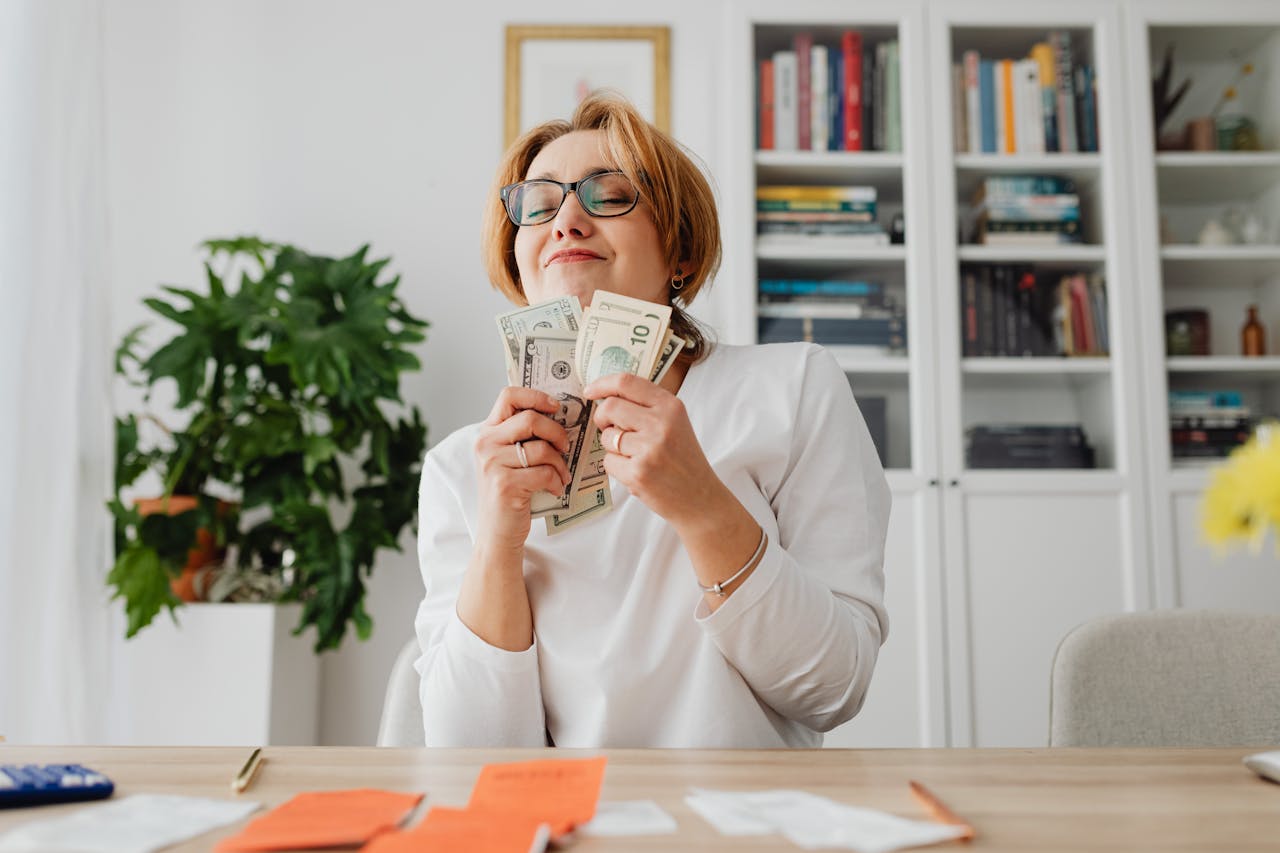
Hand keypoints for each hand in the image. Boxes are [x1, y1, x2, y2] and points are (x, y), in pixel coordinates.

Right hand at [473, 387, 571, 547]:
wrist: (497, 532)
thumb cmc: (510, 492)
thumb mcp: (509, 459)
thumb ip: (522, 436)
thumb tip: (558, 415)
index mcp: (487, 432)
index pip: (508, 396)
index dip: (536, 396)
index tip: (555, 407)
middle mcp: (485, 444)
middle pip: (531, 419)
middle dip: (557, 433)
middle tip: (565, 447)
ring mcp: (492, 464)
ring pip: (542, 449)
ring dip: (560, 463)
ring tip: (561, 475)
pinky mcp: (505, 485)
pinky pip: (544, 473)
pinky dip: (557, 481)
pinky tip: (555, 488)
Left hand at [584, 372, 722, 524]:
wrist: (700, 497)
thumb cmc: (683, 460)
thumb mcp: (675, 424)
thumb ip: (647, 407)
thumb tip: (606, 395)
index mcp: (670, 406)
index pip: (626, 382)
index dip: (602, 384)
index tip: (589, 391)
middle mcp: (661, 423)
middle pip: (610, 407)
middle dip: (602, 418)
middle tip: (610, 428)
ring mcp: (649, 448)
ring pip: (607, 437)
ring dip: (613, 447)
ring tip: (635, 457)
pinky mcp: (638, 472)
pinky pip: (608, 461)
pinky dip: (617, 467)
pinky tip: (637, 472)